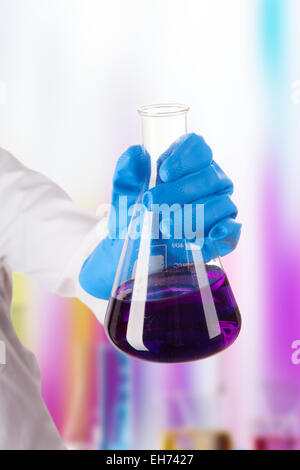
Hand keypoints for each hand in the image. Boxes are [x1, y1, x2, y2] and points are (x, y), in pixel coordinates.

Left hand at [79, 134, 240, 299]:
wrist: (131, 255)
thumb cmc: (131, 220)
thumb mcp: (124, 198)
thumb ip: (127, 174)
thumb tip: (137, 153)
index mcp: (187, 167)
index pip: (199, 147)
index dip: (184, 157)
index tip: (164, 173)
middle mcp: (208, 185)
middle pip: (210, 175)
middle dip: (180, 190)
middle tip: (154, 204)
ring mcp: (218, 210)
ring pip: (222, 202)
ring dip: (192, 214)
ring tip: (166, 226)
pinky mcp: (220, 238)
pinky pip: (233, 231)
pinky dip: (225, 232)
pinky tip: (211, 235)